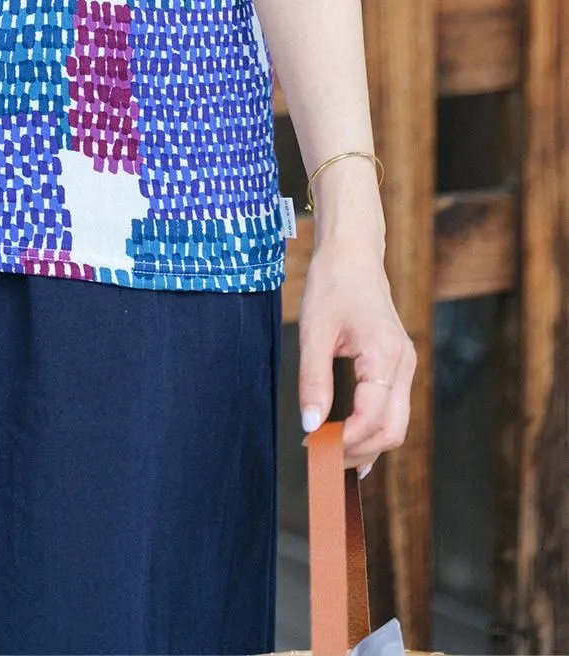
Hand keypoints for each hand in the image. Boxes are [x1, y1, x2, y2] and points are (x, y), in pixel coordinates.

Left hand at [297, 236, 415, 474]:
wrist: (353, 254)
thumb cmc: (332, 285)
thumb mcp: (313, 332)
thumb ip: (313, 381)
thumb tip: (310, 426)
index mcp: (384, 354)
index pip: (372, 418)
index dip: (345, 442)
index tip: (314, 449)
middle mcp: (403, 363)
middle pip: (392, 431)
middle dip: (359, 452)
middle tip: (322, 461)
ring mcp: (406, 364)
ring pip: (397, 424)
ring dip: (368, 446)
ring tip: (332, 457)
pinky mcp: (399, 365)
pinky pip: (393, 409)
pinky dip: (374, 430)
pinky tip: (352, 443)